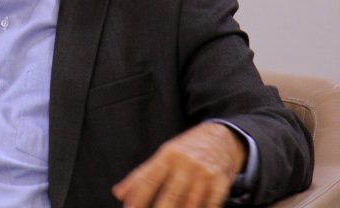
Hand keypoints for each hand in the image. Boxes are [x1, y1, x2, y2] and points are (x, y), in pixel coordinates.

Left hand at [111, 122, 245, 207]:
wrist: (221, 137)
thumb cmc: (186, 150)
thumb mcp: (163, 155)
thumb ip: (141, 176)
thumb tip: (118, 193)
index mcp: (168, 155)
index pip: (149, 179)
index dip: (137, 198)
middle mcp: (186, 163)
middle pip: (170, 195)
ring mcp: (205, 174)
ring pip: (190, 204)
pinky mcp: (221, 183)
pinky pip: (211, 205)